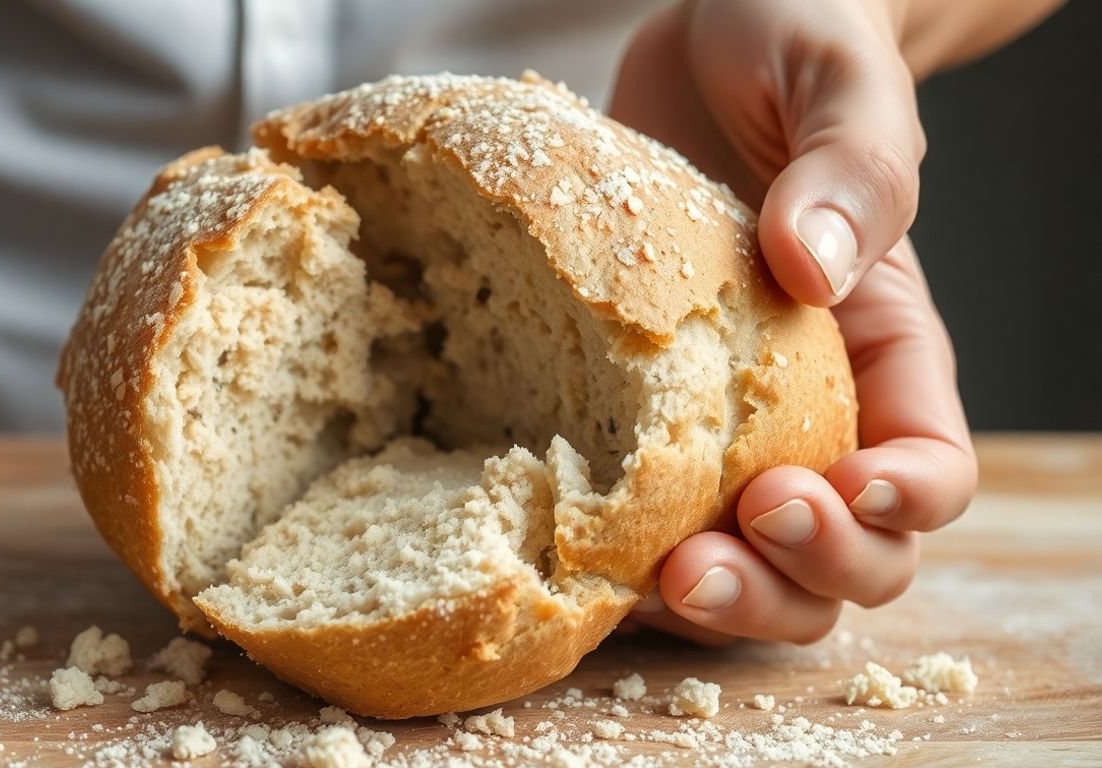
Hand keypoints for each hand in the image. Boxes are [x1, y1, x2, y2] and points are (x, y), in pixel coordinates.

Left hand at [609, 0, 976, 643]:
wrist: (705, 41)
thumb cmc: (793, 43)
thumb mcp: (834, 81)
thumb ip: (851, 171)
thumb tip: (812, 269)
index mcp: (883, 341)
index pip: (929, 464)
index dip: (900, 507)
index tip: (839, 488)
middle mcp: (810, 403)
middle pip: (849, 552)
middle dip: (793, 578)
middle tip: (713, 555)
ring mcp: (724, 421)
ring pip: (755, 564)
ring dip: (717, 599)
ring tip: (648, 579)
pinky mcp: (639, 416)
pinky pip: (647, 520)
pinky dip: (625, 560)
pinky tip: (575, 553)